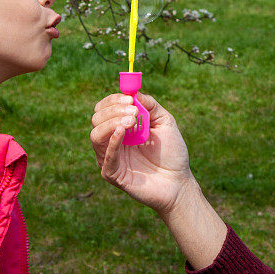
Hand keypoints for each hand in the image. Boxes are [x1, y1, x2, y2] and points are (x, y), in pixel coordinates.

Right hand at [90, 92, 195, 216]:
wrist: (179, 181)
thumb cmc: (172, 152)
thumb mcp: (165, 122)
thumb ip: (150, 106)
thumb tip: (134, 92)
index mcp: (121, 127)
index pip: (104, 109)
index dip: (113, 100)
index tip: (129, 97)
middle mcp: (112, 141)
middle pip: (96, 119)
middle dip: (113, 110)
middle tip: (133, 111)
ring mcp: (110, 158)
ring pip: (95, 136)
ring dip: (111, 123)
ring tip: (132, 122)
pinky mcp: (113, 174)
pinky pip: (105, 157)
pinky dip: (112, 142)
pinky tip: (122, 131)